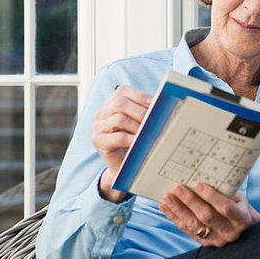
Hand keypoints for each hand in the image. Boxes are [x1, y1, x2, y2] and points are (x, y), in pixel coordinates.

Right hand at [92, 85, 152, 201]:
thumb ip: (144, 111)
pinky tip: (142, 142)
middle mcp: (101, 113)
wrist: (123, 167)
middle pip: (120, 103)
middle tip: (156, 120)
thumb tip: (162, 103)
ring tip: (151, 132)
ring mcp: (98, 127)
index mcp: (110, 103)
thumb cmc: (133, 142)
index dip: (140, 96)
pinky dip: (133, 139)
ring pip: (119, 119)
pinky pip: (118, 137)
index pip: (122, 91)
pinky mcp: (98, 141)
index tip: (157, 104)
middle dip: (141, 111)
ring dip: (138, 126)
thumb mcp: (138, 123)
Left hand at [158, 183, 259, 246]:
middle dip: (190, 201)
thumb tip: (204, 173)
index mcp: (241, 218)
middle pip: (206, 216)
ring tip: (167, 197)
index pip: (225, 208)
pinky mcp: (204, 242)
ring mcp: (216, 240)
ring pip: (194, 225)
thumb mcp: (239, 197)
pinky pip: (187, 230)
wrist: (245, 230)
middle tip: (177, 188)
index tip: (198, 184)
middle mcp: (229, 232)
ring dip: (178, 210)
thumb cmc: (239, 206)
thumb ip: (225, 190)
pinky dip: (174, 217)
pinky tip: (166, 207)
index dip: (211, 196)